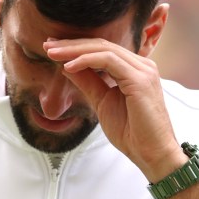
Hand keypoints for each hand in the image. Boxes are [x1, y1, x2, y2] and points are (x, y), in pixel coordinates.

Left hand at [44, 37, 184, 179]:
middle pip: (102, 45)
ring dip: (75, 50)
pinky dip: (86, 61)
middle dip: (72, 44)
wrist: (152, 153)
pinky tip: (68, 66)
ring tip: (52, 53)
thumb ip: (89, 82)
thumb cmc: (132, 133)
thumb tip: (67, 67)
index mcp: (134, 69)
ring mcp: (143, 70)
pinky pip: (109, 61)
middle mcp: (141, 65)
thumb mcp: (102, 102)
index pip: (102, 50)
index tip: (52, 49)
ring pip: (104, 50)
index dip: (76, 47)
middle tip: (47, 45)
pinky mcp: (140, 79)